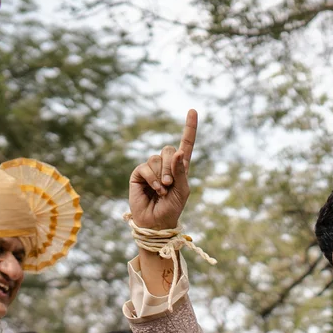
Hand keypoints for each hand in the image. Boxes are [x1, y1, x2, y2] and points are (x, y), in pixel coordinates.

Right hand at [128, 109, 198, 232]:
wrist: (156, 222)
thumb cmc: (172, 208)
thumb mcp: (182, 190)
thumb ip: (181, 171)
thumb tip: (178, 152)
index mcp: (181, 167)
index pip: (186, 144)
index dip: (189, 128)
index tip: (193, 110)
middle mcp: (166, 164)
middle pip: (169, 149)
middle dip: (171, 167)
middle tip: (170, 184)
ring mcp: (152, 168)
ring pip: (157, 158)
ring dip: (162, 175)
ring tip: (162, 190)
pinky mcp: (139, 173)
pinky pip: (146, 167)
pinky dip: (152, 178)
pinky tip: (154, 189)